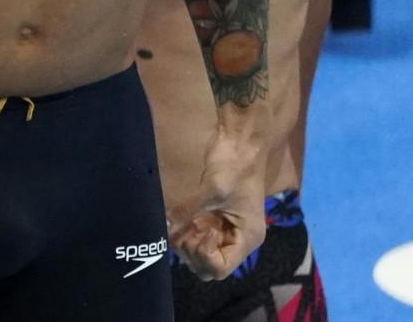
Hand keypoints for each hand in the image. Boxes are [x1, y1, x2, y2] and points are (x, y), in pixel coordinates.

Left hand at [166, 130, 265, 279]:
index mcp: (247, 237)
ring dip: (186, 241)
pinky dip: (185, 231)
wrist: (239, 143)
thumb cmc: (233, 166)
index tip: (195, 232)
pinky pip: (197, 236)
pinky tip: (179, 216)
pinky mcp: (215, 218)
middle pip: (209, 265)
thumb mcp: (212, 189)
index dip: (202, 257)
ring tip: (180, 220)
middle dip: (191, 251)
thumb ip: (189, 209)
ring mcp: (226, 229)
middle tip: (183, 227)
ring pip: (201, 252)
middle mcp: (238, 238)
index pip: (221, 269)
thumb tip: (166, 224)